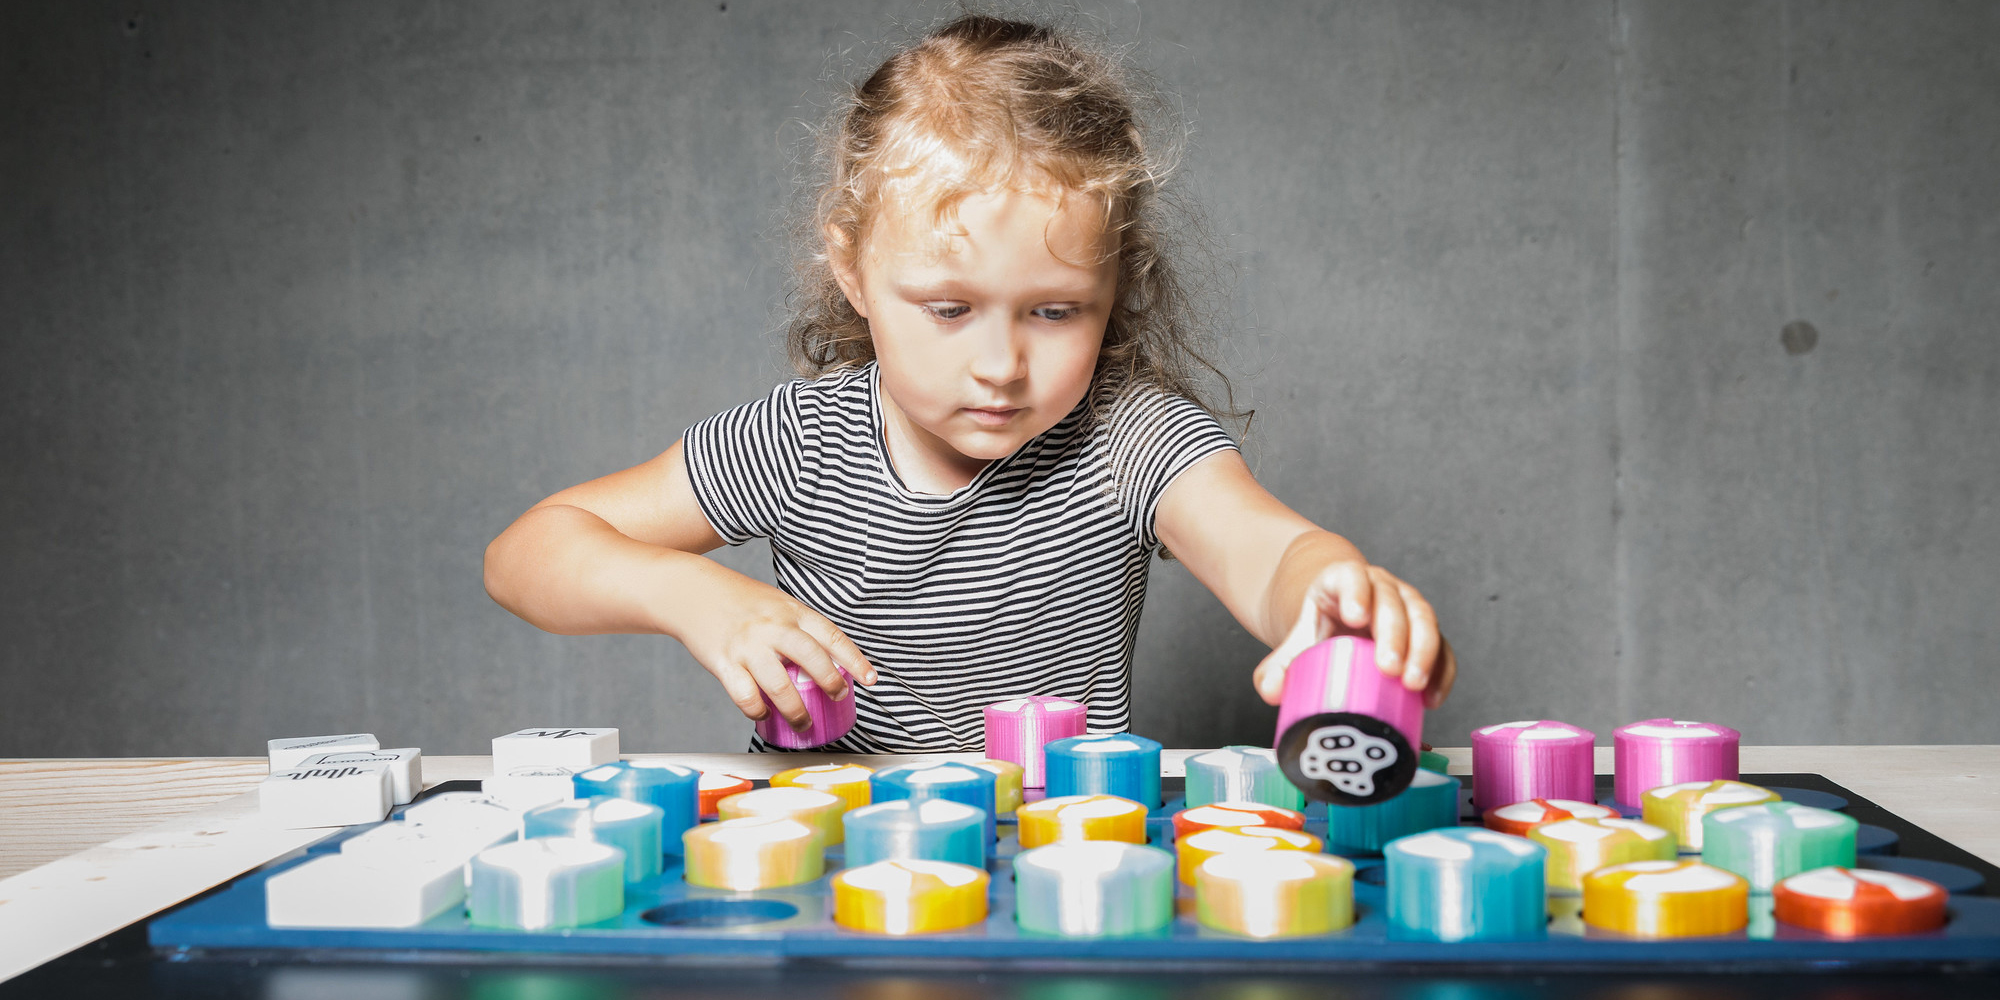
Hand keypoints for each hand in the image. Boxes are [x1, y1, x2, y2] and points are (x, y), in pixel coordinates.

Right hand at [668, 562, 877, 730]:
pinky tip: (763, 714)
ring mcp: (748, 646)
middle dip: (831, 684)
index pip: (832, 636)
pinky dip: (757, 710)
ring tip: (804, 722)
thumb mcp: (777, 603)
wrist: (692, 591)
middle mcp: (773, 627)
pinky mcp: (724, 662)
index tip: (870, 679)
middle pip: (812, 659)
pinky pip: (745, 695)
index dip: (855, 660)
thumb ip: (798, 628)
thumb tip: (826, 661)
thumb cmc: (739, 600)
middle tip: (837, 698)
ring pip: (780, 686)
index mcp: (792, 611)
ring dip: (796, 710)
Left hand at [1252, 561, 1456, 709]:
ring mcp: (1407, 607)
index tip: (1355, 617)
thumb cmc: (1320, 629)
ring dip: (1423, 652)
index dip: (1356, 592)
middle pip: (1392, 602)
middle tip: (1388, 668)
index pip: (1352, 577)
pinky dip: (1442, 672)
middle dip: (1394, 635)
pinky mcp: (1425, 632)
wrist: (1338, 620)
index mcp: (1343, 581)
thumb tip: (1271, 690)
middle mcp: (1380, 588)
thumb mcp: (1296, 641)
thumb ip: (1278, 666)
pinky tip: (1432, 698)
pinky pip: (1442, 647)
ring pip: (1424, 619)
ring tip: (1413, 685)